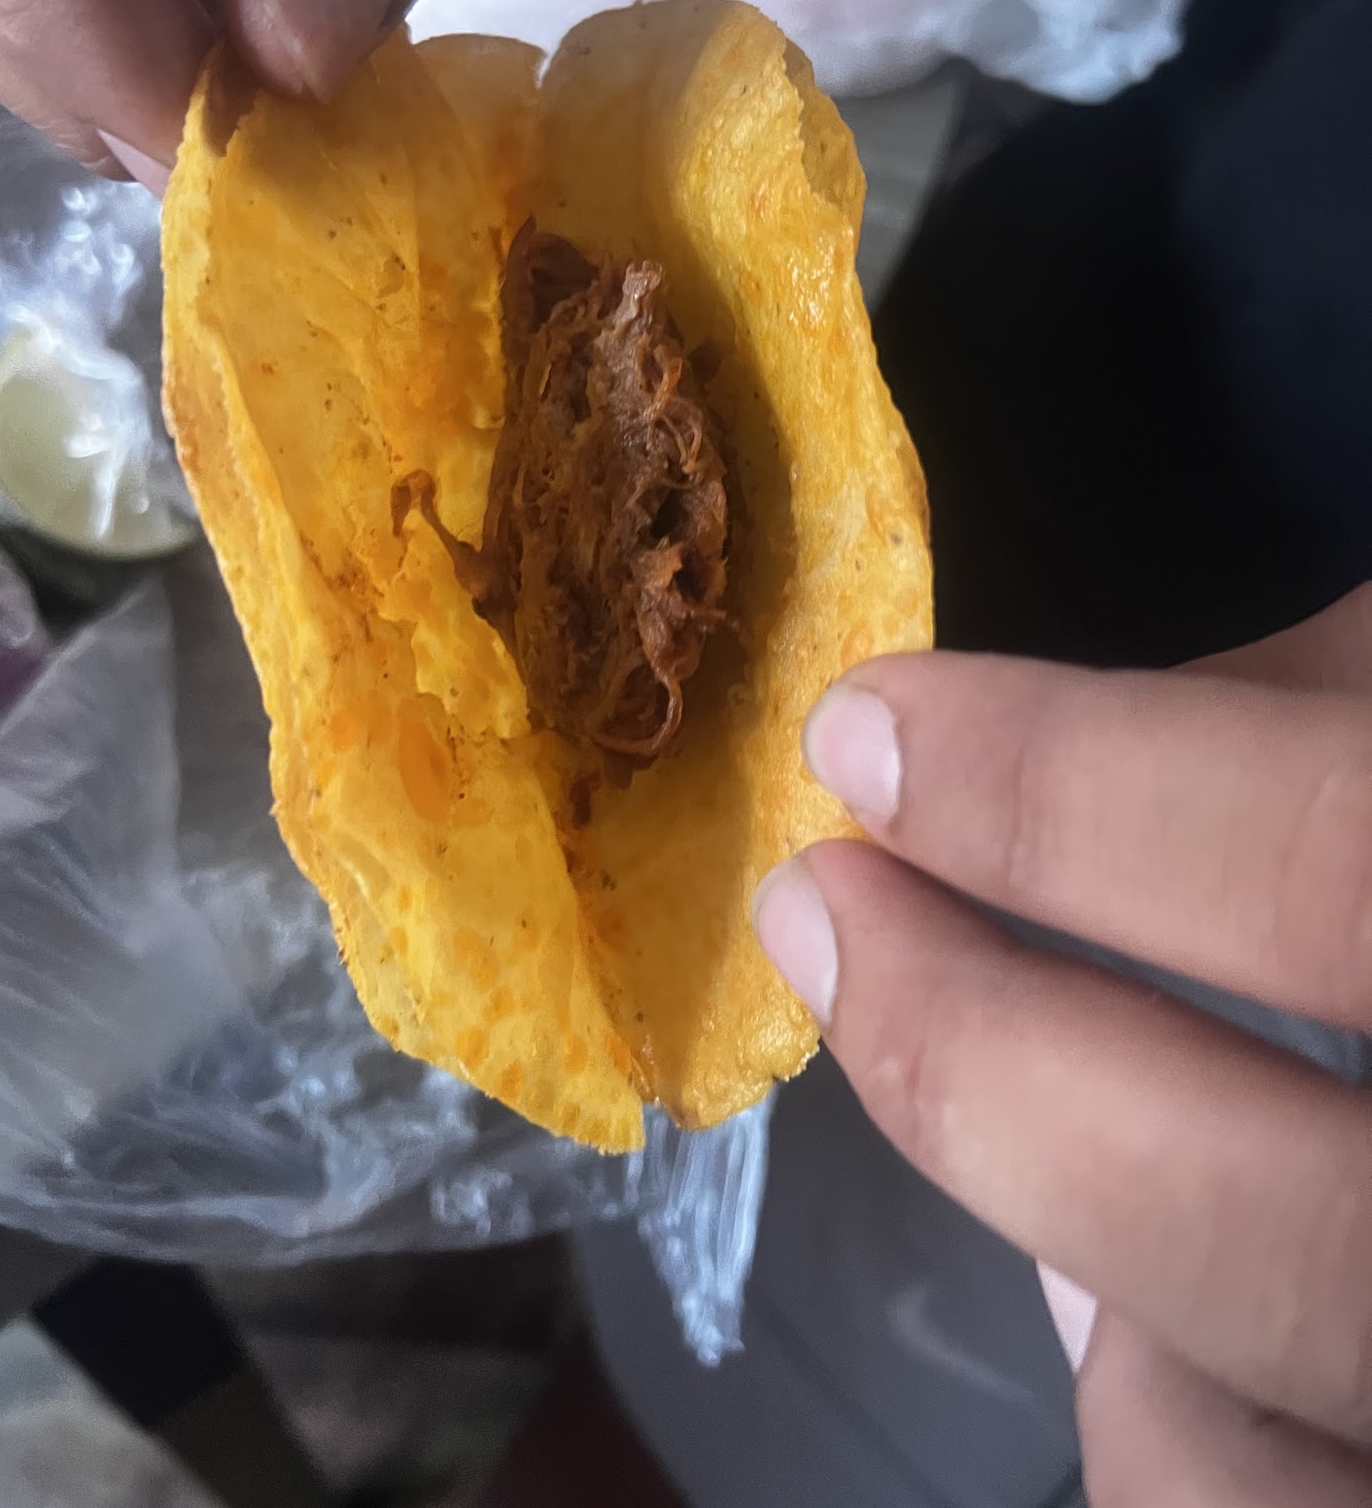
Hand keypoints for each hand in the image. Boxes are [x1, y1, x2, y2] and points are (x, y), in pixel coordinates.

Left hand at [757, 585, 1371, 1504]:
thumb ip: (1341, 712)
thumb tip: (1040, 752)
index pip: (1347, 868)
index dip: (1076, 800)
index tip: (870, 731)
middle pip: (1290, 1240)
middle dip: (990, 1060)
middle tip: (825, 912)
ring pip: (1239, 1451)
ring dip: (1087, 1262)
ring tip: (1029, 1097)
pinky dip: (1165, 1409)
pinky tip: (1162, 1290)